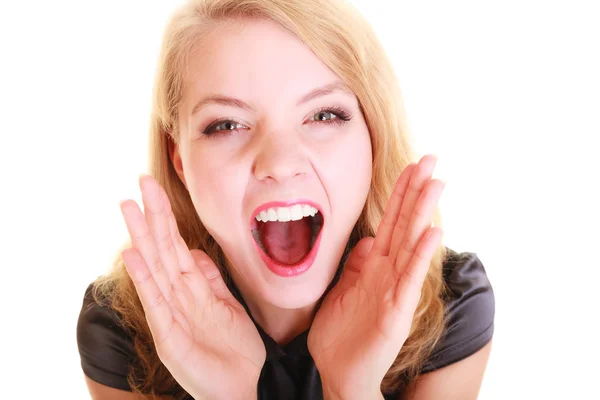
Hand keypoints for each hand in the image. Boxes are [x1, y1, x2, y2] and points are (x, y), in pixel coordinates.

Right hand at [119, 175, 264, 399]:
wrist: (248, 385)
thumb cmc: (236, 348)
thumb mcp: (226, 304)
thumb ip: (210, 278)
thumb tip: (194, 251)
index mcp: (192, 288)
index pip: (175, 245)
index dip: (166, 216)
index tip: (155, 188)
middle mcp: (178, 297)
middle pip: (162, 249)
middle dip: (152, 217)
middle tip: (140, 184)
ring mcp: (171, 315)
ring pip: (155, 268)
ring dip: (142, 237)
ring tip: (129, 207)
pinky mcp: (170, 336)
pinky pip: (157, 302)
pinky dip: (145, 278)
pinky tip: (134, 254)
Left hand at [308, 154, 444, 398]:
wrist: (339, 374)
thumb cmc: (341, 336)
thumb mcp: (344, 290)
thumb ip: (358, 265)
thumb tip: (369, 241)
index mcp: (375, 268)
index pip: (391, 223)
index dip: (400, 194)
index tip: (409, 166)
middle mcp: (389, 274)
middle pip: (404, 224)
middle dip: (416, 191)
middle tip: (431, 158)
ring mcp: (395, 291)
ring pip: (411, 244)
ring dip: (424, 214)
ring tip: (437, 183)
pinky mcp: (396, 312)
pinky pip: (409, 279)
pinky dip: (421, 256)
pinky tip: (433, 233)